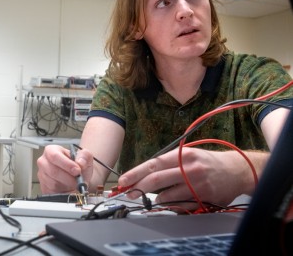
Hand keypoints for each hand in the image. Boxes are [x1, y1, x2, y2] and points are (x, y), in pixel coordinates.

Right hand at [37, 144, 93, 193]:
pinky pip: (52, 192)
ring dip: (66, 185)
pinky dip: (63, 192)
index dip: (66, 164)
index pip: (54, 156)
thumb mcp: (85, 157)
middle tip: (78, 181)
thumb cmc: (78, 166)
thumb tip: (80, 162)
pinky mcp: (43, 187)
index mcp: (51, 150)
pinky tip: (68, 188)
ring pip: (53, 183)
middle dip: (68, 178)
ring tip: (74, 183)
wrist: (78, 178)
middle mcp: (43, 162)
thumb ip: (85, 156)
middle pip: (53, 171)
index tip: (77, 171)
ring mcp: (42, 175)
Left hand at [118, 147, 252, 210]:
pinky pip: (181, 205)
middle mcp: (189, 168)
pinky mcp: (203, 198)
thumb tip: (143, 174)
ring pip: (167, 195)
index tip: (123, 180)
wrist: (237, 170)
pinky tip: (171, 202)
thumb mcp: (188, 155)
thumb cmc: (208, 162)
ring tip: (154, 198)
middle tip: (128, 193)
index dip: (136, 173)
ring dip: (156, 199)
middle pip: (156, 179)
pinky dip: (172, 205)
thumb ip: (168, 163)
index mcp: (182, 155)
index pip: (153, 164)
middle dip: (138, 188)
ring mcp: (196, 184)